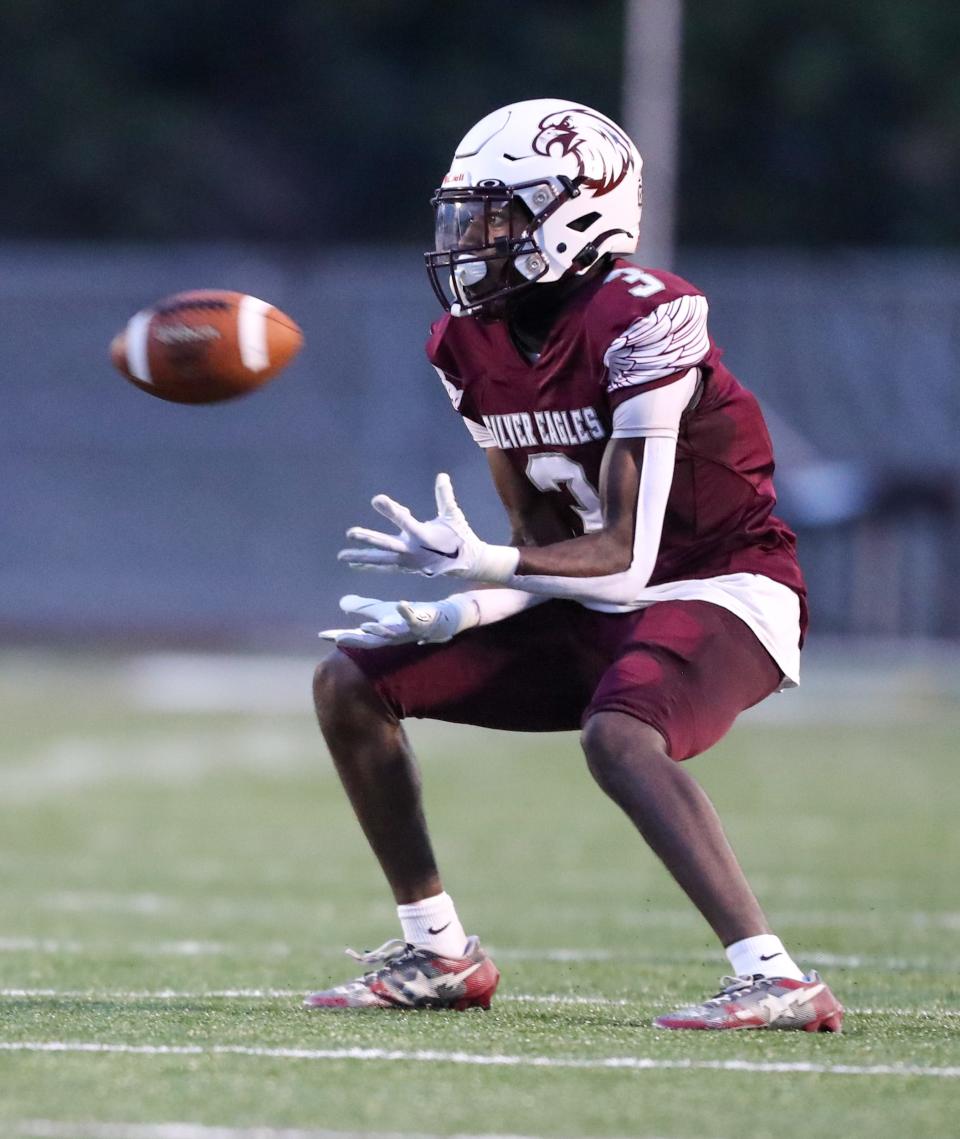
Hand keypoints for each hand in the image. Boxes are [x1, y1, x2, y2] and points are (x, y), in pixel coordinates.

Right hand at [319, 594, 477, 648]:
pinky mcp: (424, 623)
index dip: (341, 636)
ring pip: (393, 634)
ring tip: (367, 626)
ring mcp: (409, 631)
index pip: (358, 636)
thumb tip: (341, 604)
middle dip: (356, 640)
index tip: (322, 635)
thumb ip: (363, 608)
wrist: (443, 619)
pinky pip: (415, 619)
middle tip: (340, 639)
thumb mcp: (384, 610)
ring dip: (380, 631)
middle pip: (372, 640)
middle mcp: (394, 636)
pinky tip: (400, 604)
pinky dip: (407, 612)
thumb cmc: (412, 617)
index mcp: (382, 633)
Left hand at [338, 473, 517, 581]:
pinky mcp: (406, 568)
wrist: (465, 563)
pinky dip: (369, 566)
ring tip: (341, 556)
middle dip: (368, 538)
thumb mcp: (453, 515)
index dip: (391, 509)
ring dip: (361, 557)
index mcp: (424, 535)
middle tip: (350, 532)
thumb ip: (445, 496)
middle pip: (386, 544)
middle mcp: (412, 550)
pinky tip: (354, 564)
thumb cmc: (459, 536)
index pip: (403, 520)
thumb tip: (442, 475)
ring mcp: (407, 562)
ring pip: (381, 559)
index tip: (376, 499)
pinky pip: (384, 567)